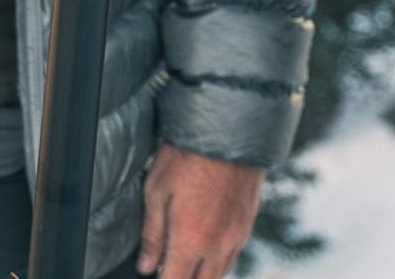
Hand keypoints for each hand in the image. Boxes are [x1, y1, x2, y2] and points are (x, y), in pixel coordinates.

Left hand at [137, 144, 263, 278]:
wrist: (228, 130)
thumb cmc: (187, 156)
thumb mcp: (156, 192)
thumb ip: (152, 235)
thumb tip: (145, 266)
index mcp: (191, 241)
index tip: (154, 275)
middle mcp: (218, 246)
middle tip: (170, 267)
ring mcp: (237, 236)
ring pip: (221, 273)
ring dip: (203, 273)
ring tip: (186, 259)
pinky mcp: (249, 224)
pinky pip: (234, 255)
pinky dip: (219, 258)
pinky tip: (206, 244)